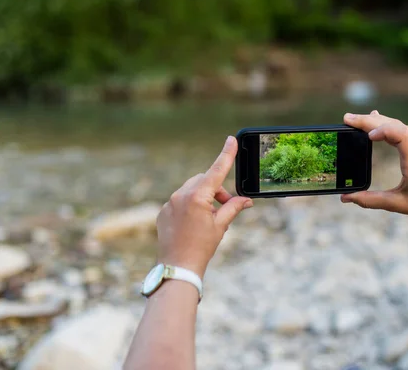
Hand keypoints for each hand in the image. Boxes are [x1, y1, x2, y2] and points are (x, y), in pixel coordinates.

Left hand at [156, 136, 252, 277]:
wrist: (178, 267)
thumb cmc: (201, 247)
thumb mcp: (221, 225)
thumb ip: (233, 207)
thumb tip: (245, 200)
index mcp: (197, 197)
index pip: (216, 170)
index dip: (226, 155)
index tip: (231, 140)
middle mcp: (180, 195)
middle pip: (204, 180)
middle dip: (217, 190)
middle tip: (226, 206)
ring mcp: (169, 203)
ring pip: (191, 190)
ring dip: (203, 198)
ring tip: (210, 218)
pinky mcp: (163, 212)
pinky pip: (179, 201)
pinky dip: (190, 206)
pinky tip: (194, 224)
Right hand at [342, 110, 407, 216]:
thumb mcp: (398, 204)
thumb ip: (372, 200)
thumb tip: (346, 197)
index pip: (402, 135)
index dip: (385, 131)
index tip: (368, 137)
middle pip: (395, 125)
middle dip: (370, 121)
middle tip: (348, 119)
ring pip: (397, 124)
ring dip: (375, 120)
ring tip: (354, 119)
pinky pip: (399, 129)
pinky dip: (384, 123)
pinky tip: (374, 119)